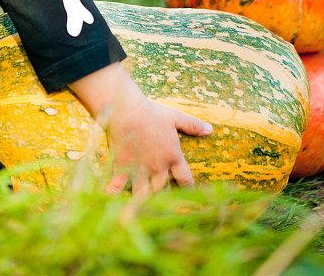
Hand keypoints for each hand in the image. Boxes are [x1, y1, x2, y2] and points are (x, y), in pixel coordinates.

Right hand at [69, 63, 212, 196]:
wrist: (127, 110)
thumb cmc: (152, 112)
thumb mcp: (175, 117)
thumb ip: (193, 125)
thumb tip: (210, 129)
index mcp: (173, 157)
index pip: (186, 180)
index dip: (188, 190)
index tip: (189, 198)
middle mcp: (158, 168)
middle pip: (165, 191)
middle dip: (166, 200)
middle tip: (165, 208)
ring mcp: (140, 170)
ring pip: (144, 194)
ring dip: (144, 203)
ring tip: (142, 212)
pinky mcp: (123, 168)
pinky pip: (119, 186)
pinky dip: (115, 194)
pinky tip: (112, 200)